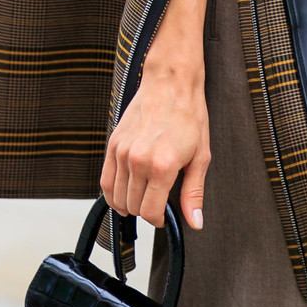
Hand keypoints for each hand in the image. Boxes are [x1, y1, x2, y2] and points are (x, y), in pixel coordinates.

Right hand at [99, 51, 210, 229]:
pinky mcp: (113, 145)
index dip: (158, 220)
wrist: (171, 84)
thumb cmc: (189, 116)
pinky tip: (124, 194)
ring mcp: (122, 153)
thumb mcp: (201, 157)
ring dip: (129, 204)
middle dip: (146, 211)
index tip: (164, 216)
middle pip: (133, 206)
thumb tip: (194, 222)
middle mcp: (138, 162)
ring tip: (142, 199)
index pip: (151, 211)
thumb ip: (194, 193)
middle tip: (157, 203)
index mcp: (162, 167)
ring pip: (117, 197)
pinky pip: (105, 181)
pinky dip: (112, 193)